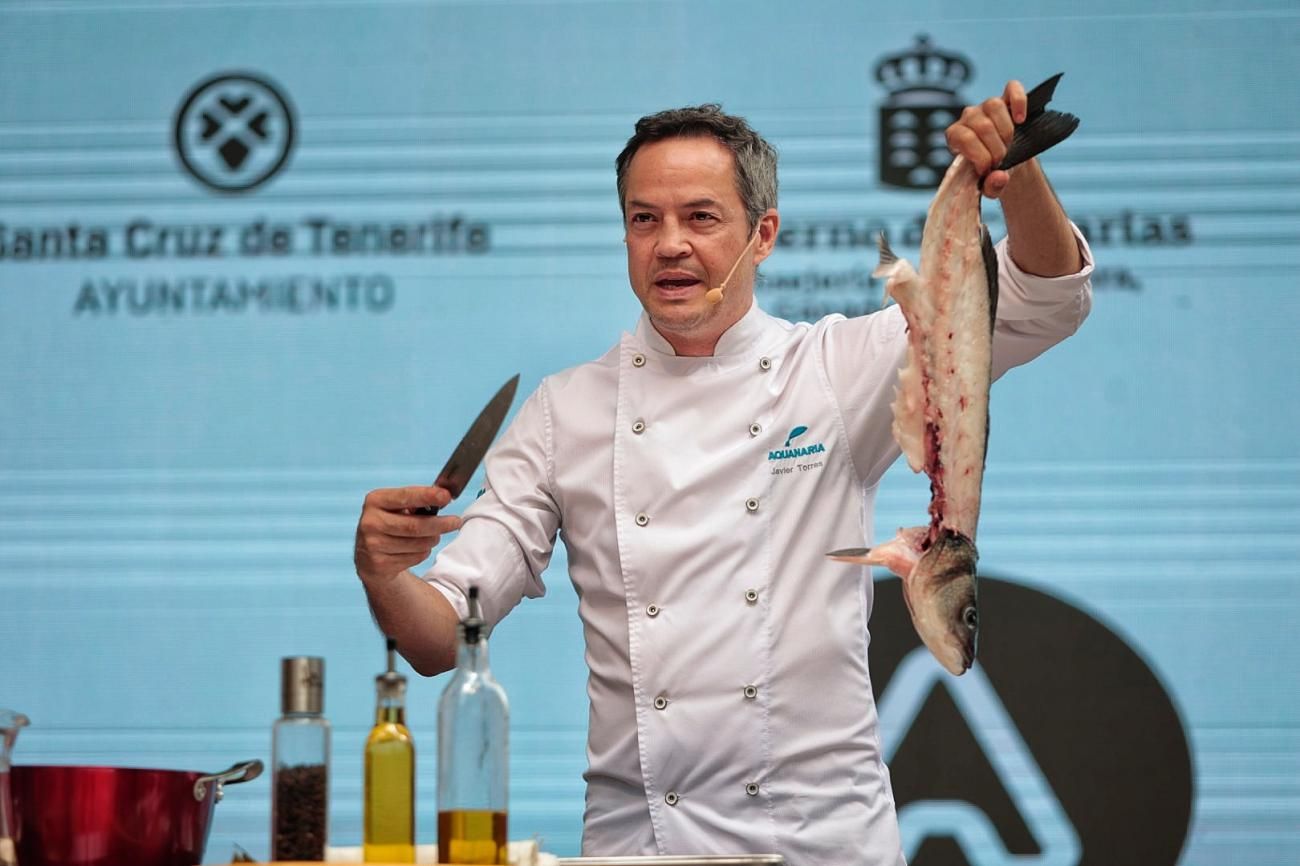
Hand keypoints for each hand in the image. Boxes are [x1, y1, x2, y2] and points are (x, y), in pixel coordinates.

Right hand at [354, 486, 462, 584]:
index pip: (405, 497)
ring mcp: (373, 544)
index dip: (427, 496)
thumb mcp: (396, 507)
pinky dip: (423, 552)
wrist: (368, 555)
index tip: (446, 496)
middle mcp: (370, 522)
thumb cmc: (390, 523)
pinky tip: (417, 548)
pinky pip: (415, 558)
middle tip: (456, 522)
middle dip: (440, 524)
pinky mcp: (380, 564)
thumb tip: (443, 497)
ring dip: (432, 540)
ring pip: (418, 544)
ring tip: (433, 535)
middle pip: (414, 525)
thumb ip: (416, 501)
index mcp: (375, 501)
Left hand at [946, 80, 1027, 198]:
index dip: (979, 155)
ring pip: (994, 106)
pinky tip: (1021, 119)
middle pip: (982, 126)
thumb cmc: (992, 173)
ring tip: (1009, 145)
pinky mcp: (1007, 98)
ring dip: (1006, 130)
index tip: (988, 169)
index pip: (962, 138)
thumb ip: (991, 187)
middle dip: (996, 149)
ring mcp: (986, 106)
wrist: (1008, 163)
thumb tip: (999, 176)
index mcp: (955, 137)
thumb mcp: (990, 186)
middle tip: (1001, 161)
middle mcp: (968, 117)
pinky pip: (1012, 88)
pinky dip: (1019, 101)